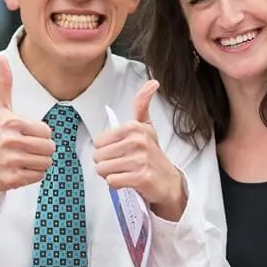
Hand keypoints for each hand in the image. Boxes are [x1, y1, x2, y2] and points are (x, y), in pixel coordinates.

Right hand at [0, 55, 54, 216]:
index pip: (47, 131)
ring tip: (25, 159)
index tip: (28, 135)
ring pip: (46, 163)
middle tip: (29, 149)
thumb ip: (4, 83)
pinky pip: (39, 177)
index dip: (41, 134)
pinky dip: (34, 175)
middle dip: (43, 150)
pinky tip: (21, 170)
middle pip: (49, 148)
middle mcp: (10, 141)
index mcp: (11, 122)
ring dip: (39, 163)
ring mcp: (10, 161)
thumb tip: (2, 57)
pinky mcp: (12, 179)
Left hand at [93, 81, 186, 220]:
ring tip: (124, 172)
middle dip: (106, 163)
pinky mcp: (141, 178)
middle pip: (98, 156)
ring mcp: (140, 160)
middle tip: (122, 164)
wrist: (168, 182)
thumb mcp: (146, 126)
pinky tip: (128, 181)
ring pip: (103, 169)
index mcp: (134, 127)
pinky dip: (117, 184)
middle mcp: (137, 141)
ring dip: (110, 174)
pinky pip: (112, 181)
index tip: (119, 151)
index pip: (98, 142)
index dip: (105, 150)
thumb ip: (142, 104)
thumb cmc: (152, 154)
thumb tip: (152, 82)